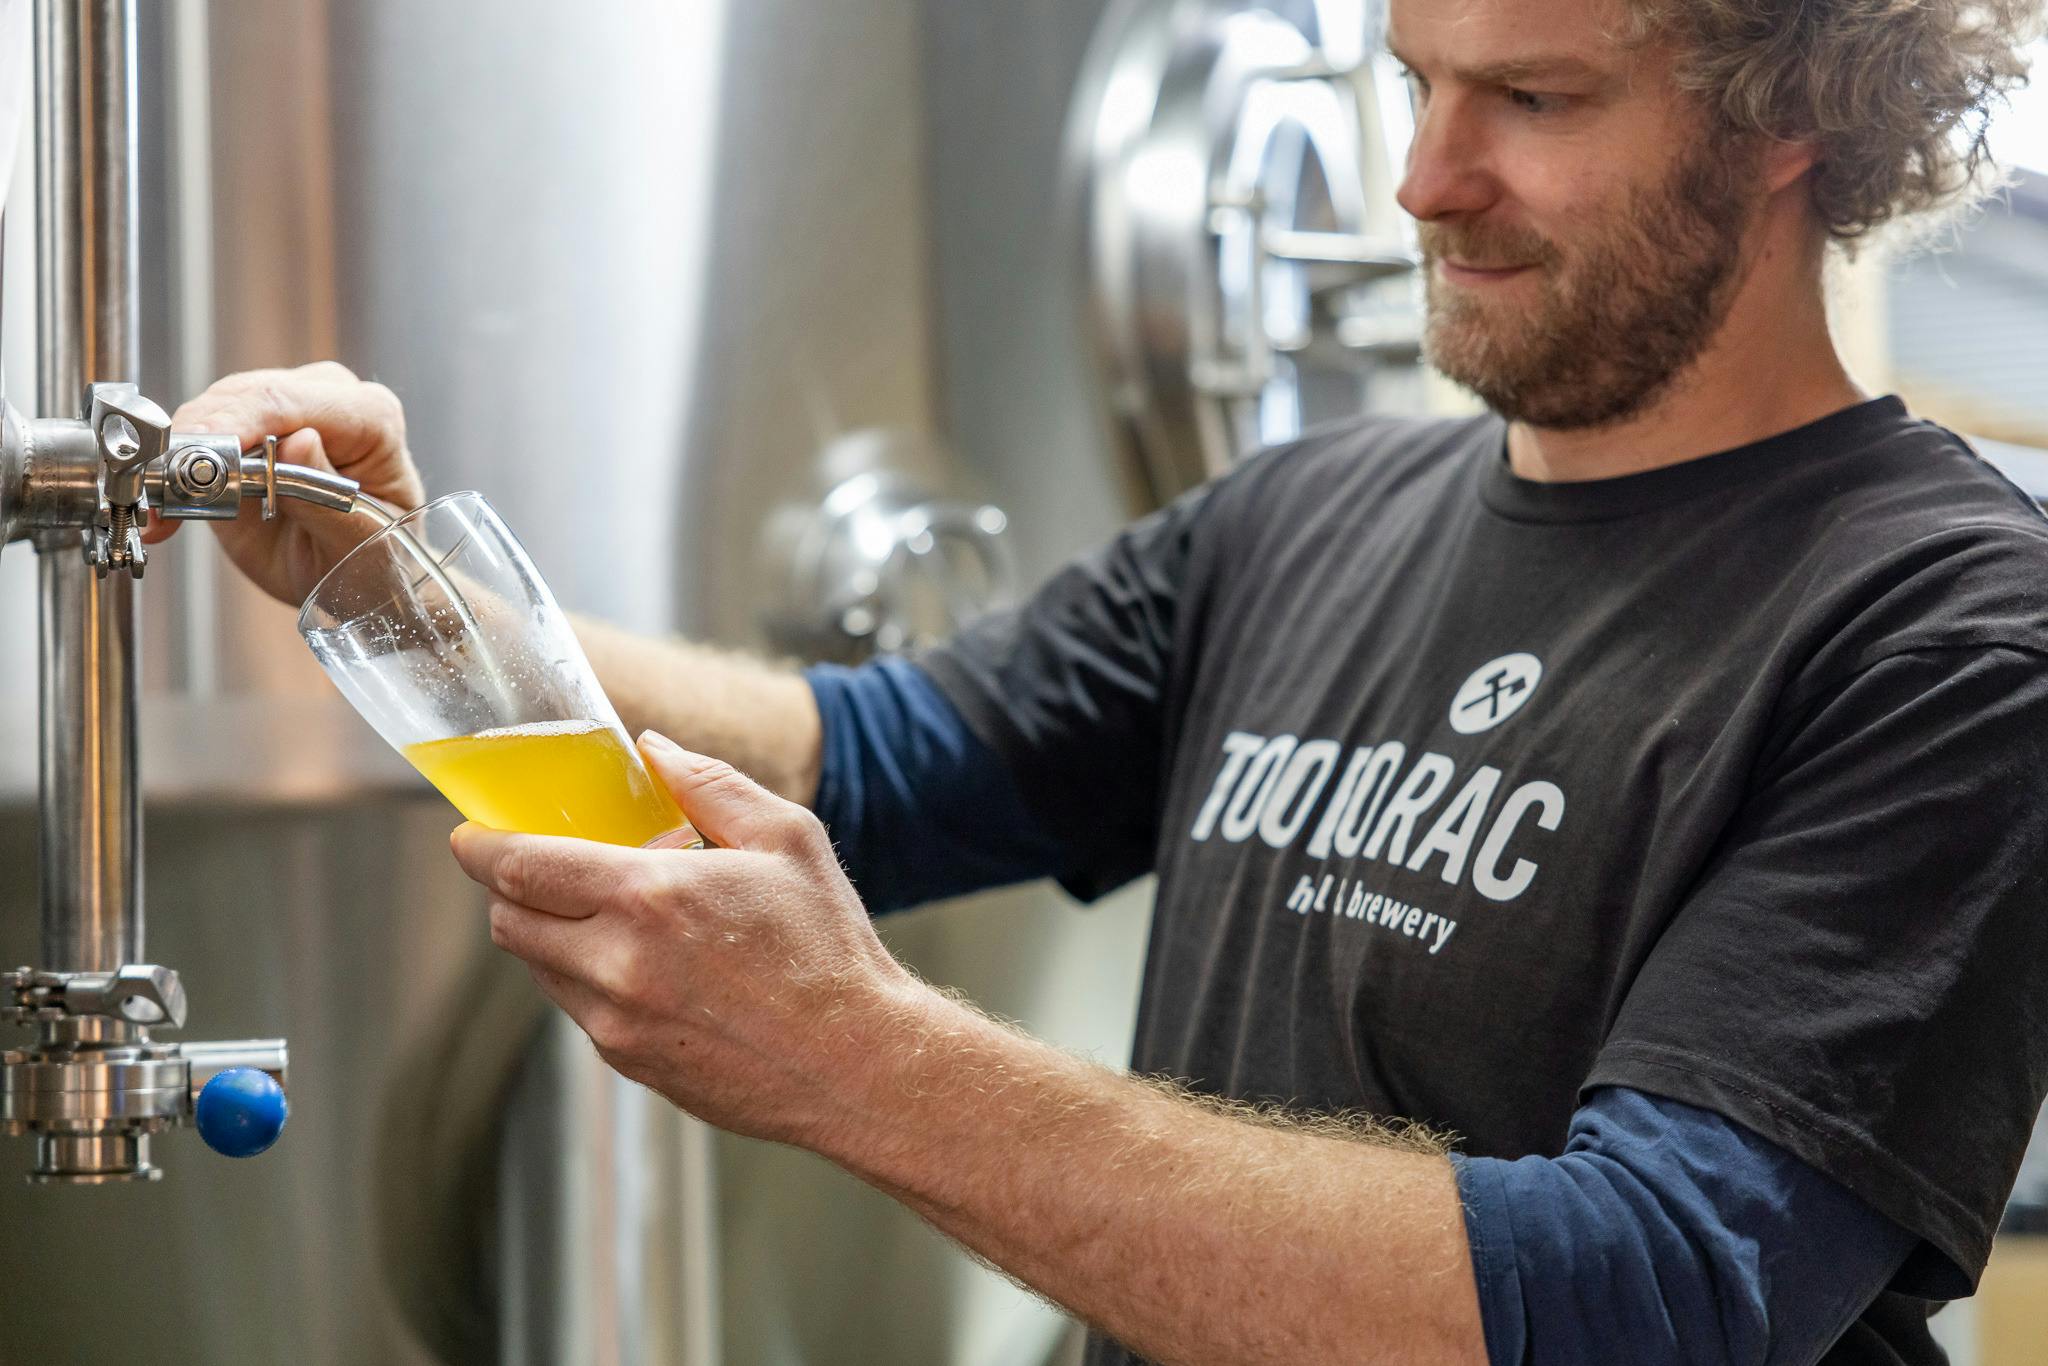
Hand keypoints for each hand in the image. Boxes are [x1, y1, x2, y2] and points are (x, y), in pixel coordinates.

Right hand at [146, 361, 426, 606]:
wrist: (361, 578)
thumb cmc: (378, 560)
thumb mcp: (362, 544)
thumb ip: (329, 498)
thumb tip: (296, 441)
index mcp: (371, 416)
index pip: (290, 402)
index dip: (238, 423)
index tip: (198, 450)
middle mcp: (327, 399)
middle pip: (243, 399)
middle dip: (199, 441)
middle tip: (167, 489)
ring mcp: (283, 411)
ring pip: (211, 412)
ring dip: (177, 458)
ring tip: (164, 510)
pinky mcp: (246, 433)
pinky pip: (196, 440)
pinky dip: (172, 477)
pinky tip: (164, 516)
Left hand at [450, 733, 920, 1143]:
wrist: (858, 1064)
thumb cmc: (829, 948)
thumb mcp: (786, 838)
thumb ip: (709, 784)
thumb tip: (652, 751)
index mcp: (649, 896)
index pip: (520, 866)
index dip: (481, 845)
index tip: (472, 833)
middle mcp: (616, 963)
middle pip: (508, 920)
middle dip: (508, 888)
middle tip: (538, 866)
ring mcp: (616, 1022)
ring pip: (538, 967)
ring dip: (549, 933)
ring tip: (604, 915)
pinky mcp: (629, 1063)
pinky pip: (577, 1009)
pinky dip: (588, 978)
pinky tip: (645, 965)